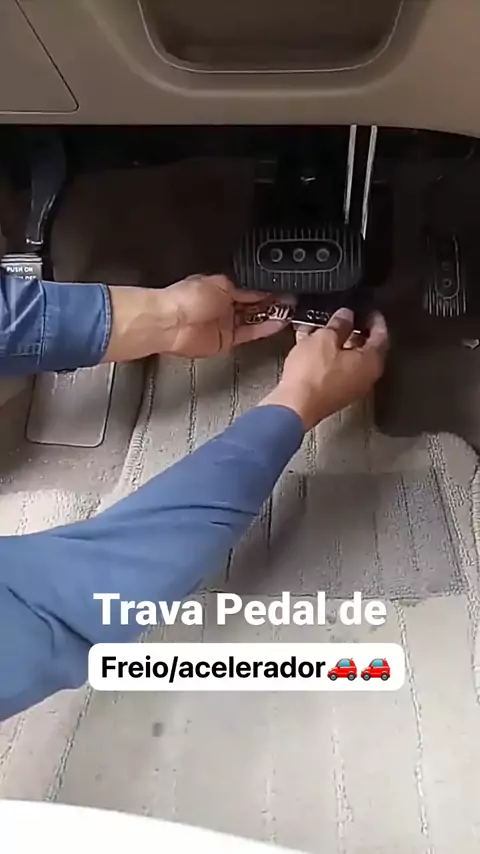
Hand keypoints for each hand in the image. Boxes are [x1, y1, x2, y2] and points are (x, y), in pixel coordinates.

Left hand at [104, 275, 292, 363]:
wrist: (171, 323)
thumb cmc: (185, 299)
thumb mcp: (220, 285)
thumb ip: (243, 288)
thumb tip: (259, 287)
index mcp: (220, 288)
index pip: (250, 289)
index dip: (267, 289)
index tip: (284, 289)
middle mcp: (224, 306)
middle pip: (254, 305)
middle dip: (272, 302)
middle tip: (291, 301)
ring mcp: (225, 324)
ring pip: (254, 320)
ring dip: (271, 316)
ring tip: (290, 312)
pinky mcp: (226, 341)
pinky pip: (249, 334)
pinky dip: (264, 329)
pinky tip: (278, 323)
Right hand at [260, 308, 388, 430]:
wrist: (294, 406)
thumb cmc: (312, 374)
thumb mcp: (325, 338)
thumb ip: (340, 323)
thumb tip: (346, 315)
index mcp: (371, 362)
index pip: (381, 334)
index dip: (375, 318)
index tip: (369, 309)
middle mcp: (365, 376)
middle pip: (365, 347)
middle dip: (354, 330)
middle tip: (345, 316)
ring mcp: (348, 387)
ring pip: (347, 357)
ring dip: (336, 342)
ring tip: (322, 326)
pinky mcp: (332, 392)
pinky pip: (333, 368)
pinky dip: (326, 355)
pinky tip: (310, 343)